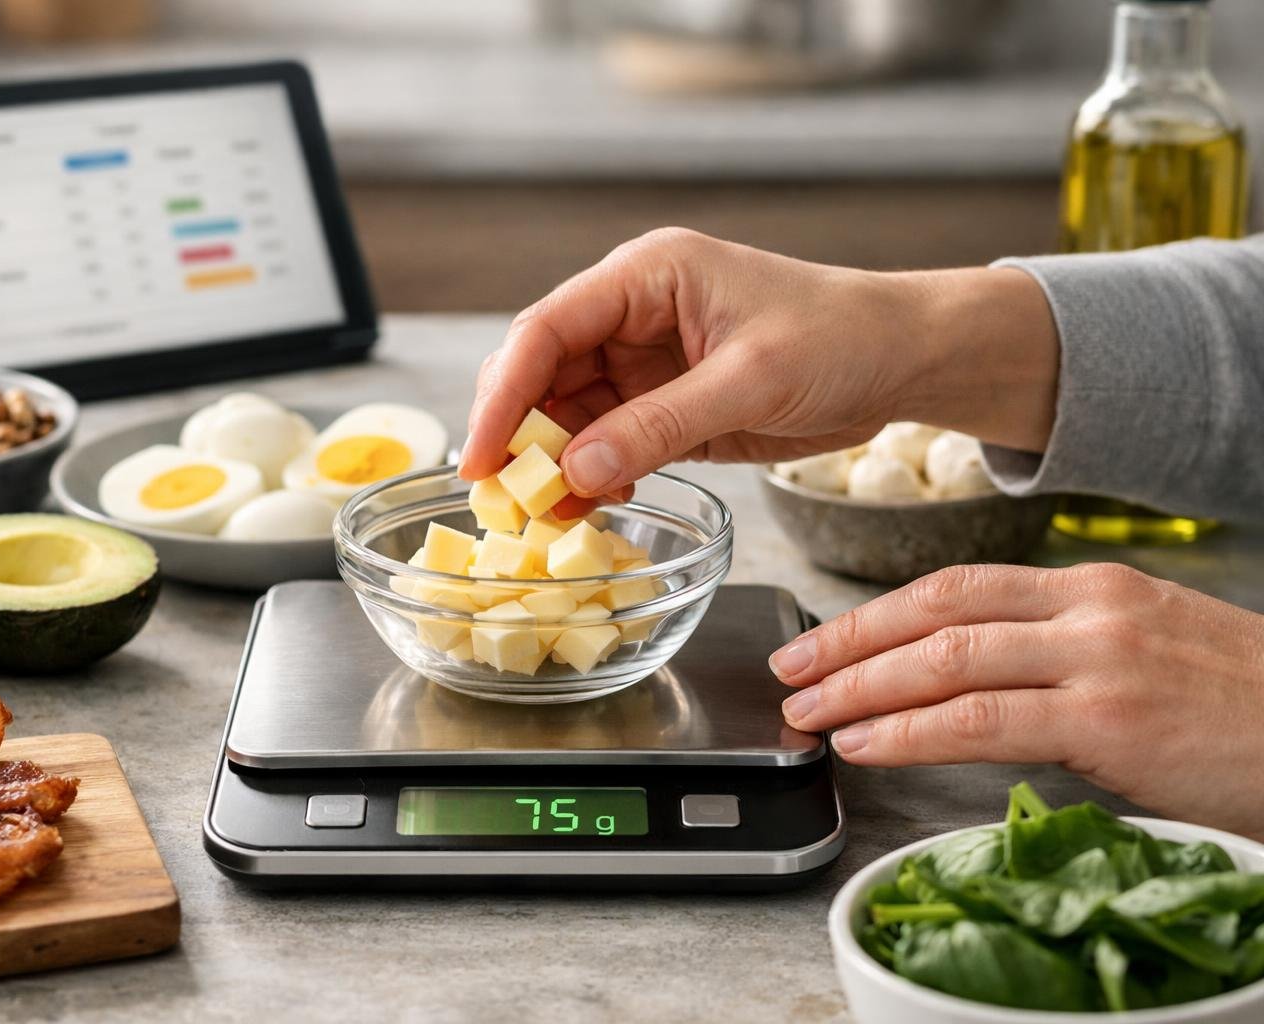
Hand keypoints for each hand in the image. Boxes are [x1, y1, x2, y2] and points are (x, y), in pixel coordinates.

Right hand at [460, 227, 1058, 496]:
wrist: (904, 360)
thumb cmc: (842, 338)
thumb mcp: (751, 381)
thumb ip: (658, 424)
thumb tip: (574, 471)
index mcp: (646, 276)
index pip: (546, 329)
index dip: (502, 394)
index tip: (480, 456)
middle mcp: (632, 314)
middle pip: (542, 372)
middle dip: (518, 435)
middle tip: (503, 500)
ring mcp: (644, 362)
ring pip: (567, 414)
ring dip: (552, 464)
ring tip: (543, 517)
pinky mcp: (664, 405)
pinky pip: (606, 441)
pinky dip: (592, 476)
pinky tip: (593, 505)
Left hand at [774, 562, 1263, 839]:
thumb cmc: (1238, 707)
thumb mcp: (1146, 651)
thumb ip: (1059, 653)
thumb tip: (968, 682)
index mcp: (1090, 588)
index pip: (953, 586)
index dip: (873, 613)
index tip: (819, 639)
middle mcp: (1088, 608)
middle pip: (934, 611)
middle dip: (848, 642)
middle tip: (790, 671)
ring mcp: (1098, 657)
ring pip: (946, 660)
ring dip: (863, 688)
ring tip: (810, 714)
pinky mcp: (1109, 716)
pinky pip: (982, 718)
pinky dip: (912, 730)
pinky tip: (867, 743)